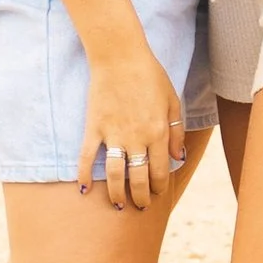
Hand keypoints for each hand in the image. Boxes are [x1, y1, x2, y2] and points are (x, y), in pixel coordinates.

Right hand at [80, 41, 187, 210]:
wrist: (120, 56)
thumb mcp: (172, 101)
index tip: (156, 193)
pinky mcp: (94, 127)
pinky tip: (83, 189)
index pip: (159, 171)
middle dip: (140, 197)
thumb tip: (179, 157)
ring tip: (119, 204)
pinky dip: (83, 175)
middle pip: (138, 179)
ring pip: (114, 174)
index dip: (158, 186)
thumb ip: (177, 131)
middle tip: (139, 206)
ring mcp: (114, 134)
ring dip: (117, 194)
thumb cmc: (150, 75)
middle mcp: (137, 138)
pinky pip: (86, 156)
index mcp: (158, 132)